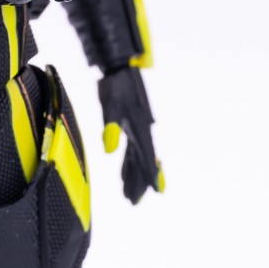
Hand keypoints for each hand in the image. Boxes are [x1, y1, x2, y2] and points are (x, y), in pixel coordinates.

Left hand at [99, 67, 164, 204]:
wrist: (119, 66)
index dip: (151, 174)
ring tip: (128, 194)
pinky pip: (132, 148)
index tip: (159, 190)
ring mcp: (136, 127)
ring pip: (136, 157)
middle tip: (134, 201)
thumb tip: (109, 150)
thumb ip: (110, 127)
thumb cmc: (114, 84)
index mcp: (139, 127)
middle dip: (139, 181)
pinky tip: (123, 172)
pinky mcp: (130, 123)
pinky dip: (128, 162)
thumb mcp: (110, 105)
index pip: (146, 155)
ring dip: (133, 174)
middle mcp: (141, 129)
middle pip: (141, 160)